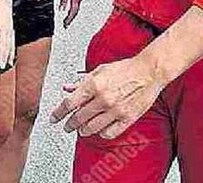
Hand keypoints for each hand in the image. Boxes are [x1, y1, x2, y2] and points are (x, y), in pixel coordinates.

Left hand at [0, 0, 14, 68]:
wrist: (2, 2)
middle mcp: (2, 29)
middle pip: (2, 45)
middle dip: (0, 56)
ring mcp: (8, 30)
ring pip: (8, 45)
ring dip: (7, 56)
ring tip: (5, 65)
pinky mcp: (12, 31)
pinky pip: (12, 44)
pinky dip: (12, 53)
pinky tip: (10, 60)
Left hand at [50, 54, 164, 138]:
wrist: (149, 71)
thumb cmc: (126, 69)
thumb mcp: (100, 70)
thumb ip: (82, 81)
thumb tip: (67, 88)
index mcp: (94, 84)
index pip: (68, 104)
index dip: (58, 114)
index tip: (54, 119)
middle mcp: (103, 99)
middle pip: (78, 119)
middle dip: (70, 124)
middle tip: (68, 126)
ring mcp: (115, 110)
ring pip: (91, 128)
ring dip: (83, 130)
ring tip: (82, 129)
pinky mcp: (127, 118)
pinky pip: (109, 133)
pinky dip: (101, 133)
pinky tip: (100, 129)